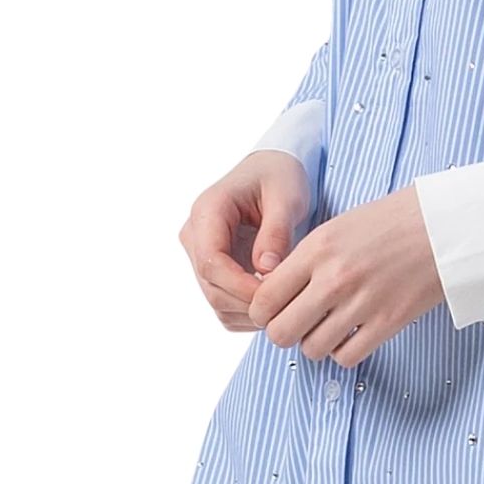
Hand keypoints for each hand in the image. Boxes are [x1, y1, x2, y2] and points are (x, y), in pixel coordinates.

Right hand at [178, 151, 311, 330]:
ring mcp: (201, 255)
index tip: (274, 293)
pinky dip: (248, 311)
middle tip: (288, 302)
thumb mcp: (286, 197)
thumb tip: (265, 270)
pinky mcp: (212, 270)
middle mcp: (196, 236)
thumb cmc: (280, 177)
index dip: (240, 285)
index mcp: (207, 211)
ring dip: (250, 310)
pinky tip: (276, 300)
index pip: (211, 261)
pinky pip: (224, 304)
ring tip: (287, 300)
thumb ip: (276, 232)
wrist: (273, 171)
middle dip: (249, 301)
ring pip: (216, 301)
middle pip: (212, 287)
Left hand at [247, 184, 445, 366]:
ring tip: (329, 326)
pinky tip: (352, 334)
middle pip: (281, 333)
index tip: (273, 311)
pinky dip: (344, 351)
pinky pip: (346, 357)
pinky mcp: (388, 322)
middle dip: (285, 332)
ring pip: (312, 349)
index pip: (265, 299)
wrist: (442, 226)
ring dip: (316, 343)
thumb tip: (275, 296)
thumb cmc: (389, 223)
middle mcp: (335, 278)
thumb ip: (303, 261)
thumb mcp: (337, 228)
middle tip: (299, 323)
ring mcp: (362, 303)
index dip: (263, 312)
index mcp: (317, 249)